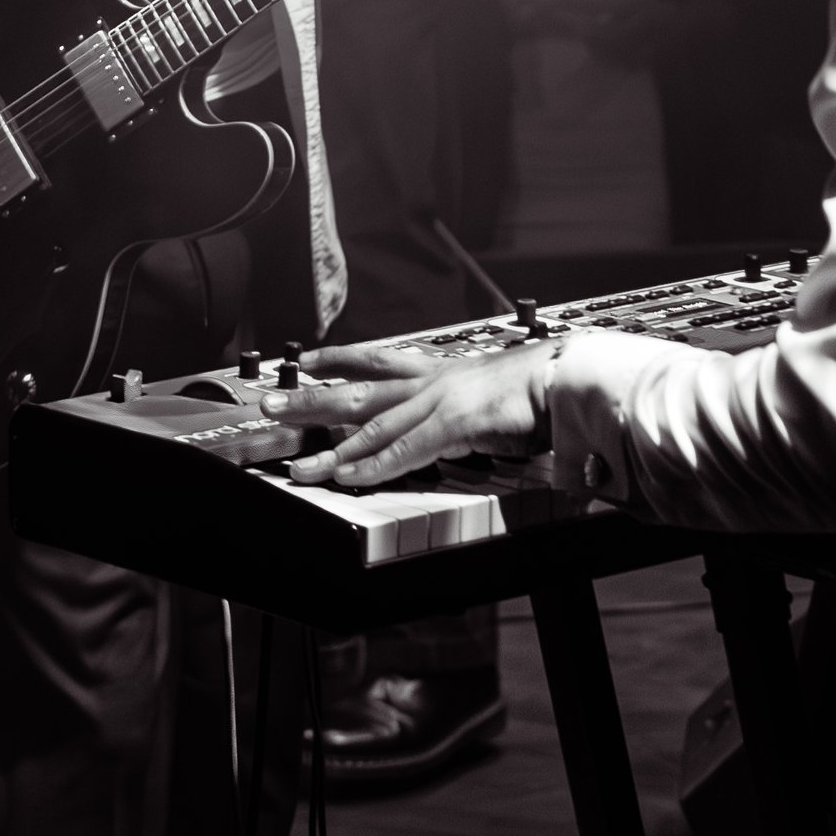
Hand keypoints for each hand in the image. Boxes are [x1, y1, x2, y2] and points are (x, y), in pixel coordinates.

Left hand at [285, 340, 558, 489]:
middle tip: (268, 404)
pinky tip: (348, 476)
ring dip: (331, 447)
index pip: (376, 360)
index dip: (336, 359)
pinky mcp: (454, 424)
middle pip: (358, 391)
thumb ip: (463, 408)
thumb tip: (458, 420)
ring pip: (371, 426)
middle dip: (310, 399)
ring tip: (297, 462)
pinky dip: (373, 465)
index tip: (303, 359)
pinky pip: (405, 450)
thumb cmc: (536, 388)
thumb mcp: (487, 392)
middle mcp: (430, 381)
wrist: (567, 376)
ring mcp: (439, 401)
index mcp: (437, 370)